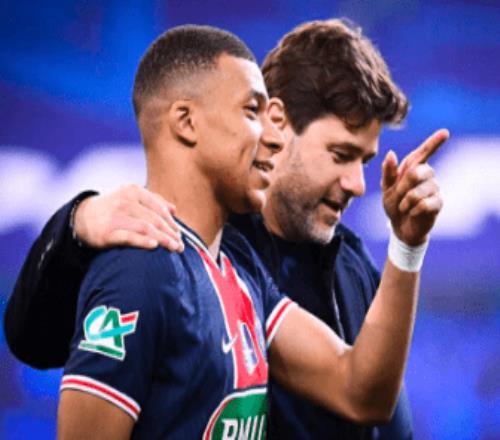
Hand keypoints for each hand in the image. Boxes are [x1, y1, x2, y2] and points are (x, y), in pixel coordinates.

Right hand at [74, 184, 183, 251]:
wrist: (82, 218)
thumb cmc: (113, 209)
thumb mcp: (131, 198)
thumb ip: (153, 201)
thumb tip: (174, 210)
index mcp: (133, 191)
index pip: (158, 208)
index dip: (171, 222)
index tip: (179, 234)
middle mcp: (125, 201)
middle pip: (155, 219)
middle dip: (170, 233)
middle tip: (180, 246)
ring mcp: (116, 216)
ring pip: (146, 228)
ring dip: (163, 239)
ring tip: (174, 248)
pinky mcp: (108, 232)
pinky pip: (129, 237)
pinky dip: (143, 241)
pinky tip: (154, 246)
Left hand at [381, 129, 448, 245]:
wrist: (400, 227)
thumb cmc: (394, 204)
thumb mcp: (386, 189)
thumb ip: (388, 172)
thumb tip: (391, 153)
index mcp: (413, 168)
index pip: (423, 153)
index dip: (433, 142)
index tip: (445, 132)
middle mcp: (427, 175)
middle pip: (416, 172)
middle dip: (402, 187)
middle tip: (398, 197)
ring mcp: (434, 189)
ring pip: (418, 191)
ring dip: (405, 202)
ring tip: (404, 208)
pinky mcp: (438, 203)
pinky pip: (424, 204)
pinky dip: (413, 210)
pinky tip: (412, 213)